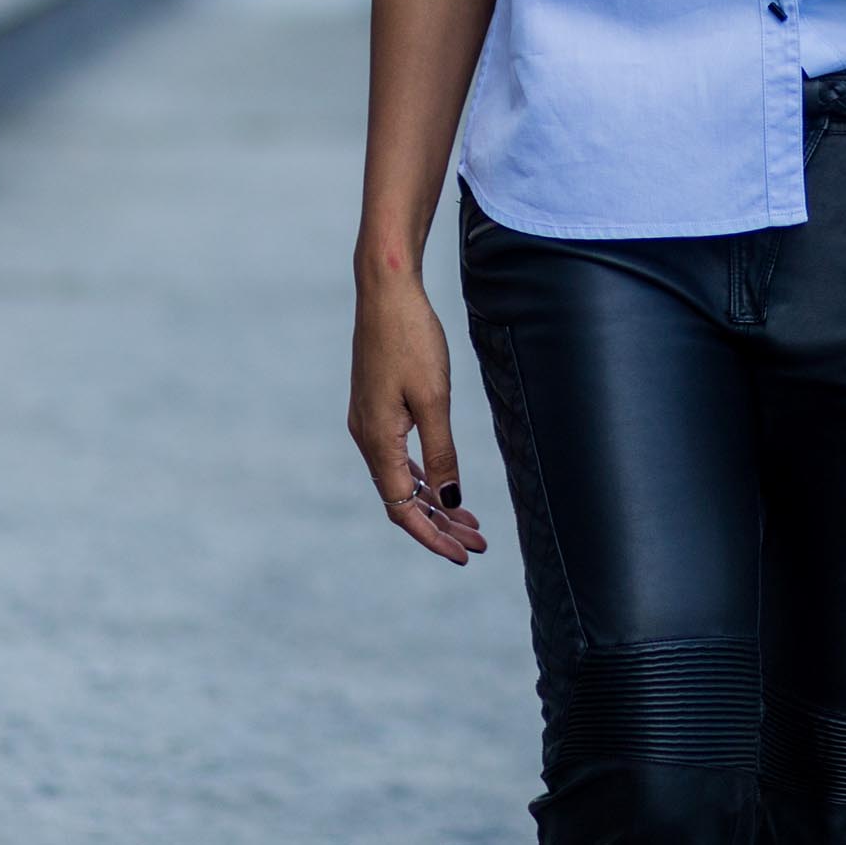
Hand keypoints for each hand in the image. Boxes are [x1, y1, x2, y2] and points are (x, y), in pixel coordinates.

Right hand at [346, 270, 488, 564]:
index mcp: (378, 440)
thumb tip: (449, 499)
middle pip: (401, 499)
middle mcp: (366, 436)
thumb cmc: (412, 338)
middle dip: (439, 524)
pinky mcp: (375, 407)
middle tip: (478, 541)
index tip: (464, 554)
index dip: (433, 536)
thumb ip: (440, 452)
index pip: (403, 508)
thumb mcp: (434, 399)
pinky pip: (396, 457)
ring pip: (399, 478)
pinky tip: (440, 481)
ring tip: (468, 519)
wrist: (386, 290)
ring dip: (432, 500)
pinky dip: (420, 475)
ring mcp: (368, 421)